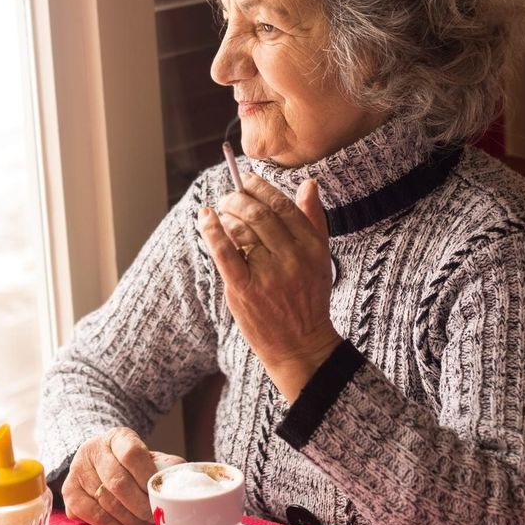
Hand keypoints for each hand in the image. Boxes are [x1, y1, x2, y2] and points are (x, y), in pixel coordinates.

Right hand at [62, 426, 184, 524]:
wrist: (98, 461)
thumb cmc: (129, 463)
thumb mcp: (147, 456)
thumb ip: (164, 464)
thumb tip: (181, 476)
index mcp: (117, 437)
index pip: (132, 454)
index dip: (147, 476)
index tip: (157, 492)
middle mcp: (92, 450)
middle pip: (119, 483)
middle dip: (140, 505)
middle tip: (152, 515)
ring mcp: (78, 470)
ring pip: (107, 503)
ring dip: (129, 519)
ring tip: (141, 521)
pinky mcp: (69, 492)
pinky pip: (95, 516)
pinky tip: (124, 524)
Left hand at [198, 174, 341, 401]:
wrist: (301, 346)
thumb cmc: (307, 298)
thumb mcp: (320, 257)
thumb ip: (313, 219)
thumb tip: (309, 183)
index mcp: (312, 246)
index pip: (283, 205)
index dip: (261, 187)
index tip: (246, 179)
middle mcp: (292, 258)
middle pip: (259, 214)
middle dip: (238, 198)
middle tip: (227, 197)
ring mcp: (268, 274)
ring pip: (242, 230)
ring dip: (225, 214)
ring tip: (219, 214)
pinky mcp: (245, 289)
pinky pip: (225, 252)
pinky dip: (212, 231)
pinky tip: (204, 218)